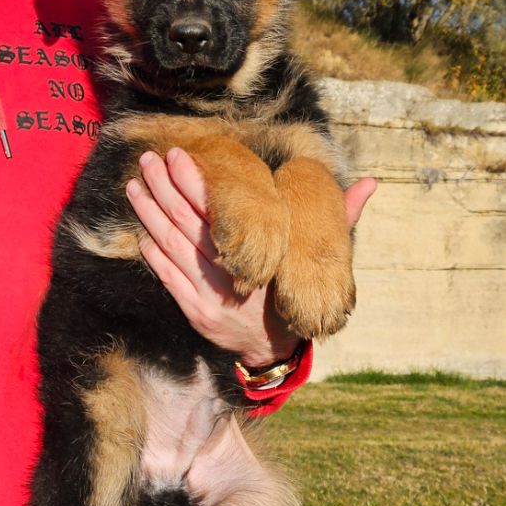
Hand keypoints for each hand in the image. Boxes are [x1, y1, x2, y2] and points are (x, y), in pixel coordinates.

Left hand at [126, 148, 375, 367]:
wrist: (278, 349)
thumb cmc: (295, 292)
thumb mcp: (317, 259)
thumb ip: (341, 220)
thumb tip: (370, 184)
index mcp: (261, 259)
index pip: (220, 214)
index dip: (195, 184)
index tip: (179, 156)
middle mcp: (230, 278)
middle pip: (189, 227)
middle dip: (165, 190)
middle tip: (149, 160)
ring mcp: (208, 298)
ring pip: (172, 250)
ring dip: (151, 216)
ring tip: (135, 186)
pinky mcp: (195, 313)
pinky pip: (168, 280)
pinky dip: (154, 255)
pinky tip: (141, 233)